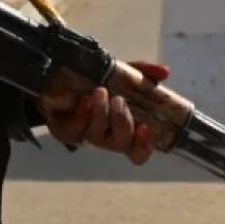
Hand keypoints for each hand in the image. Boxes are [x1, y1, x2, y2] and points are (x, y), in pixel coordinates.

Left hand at [42, 61, 170, 164]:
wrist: (59, 80)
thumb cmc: (98, 83)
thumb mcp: (122, 75)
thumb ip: (143, 73)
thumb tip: (164, 72)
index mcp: (124, 130)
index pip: (138, 152)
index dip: (144, 146)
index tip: (146, 128)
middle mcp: (107, 138)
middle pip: (120, 142)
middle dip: (122, 122)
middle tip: (119, 100)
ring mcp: (85, 136)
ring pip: (96, 135)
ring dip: (101, 114)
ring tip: (101, 92)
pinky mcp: (64, 131)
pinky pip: (72, 130)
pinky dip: (80, 115)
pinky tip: (84, 101)